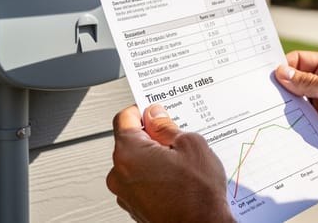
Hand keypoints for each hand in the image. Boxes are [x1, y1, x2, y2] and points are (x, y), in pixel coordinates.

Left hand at [107, 104, 233, 222]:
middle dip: (152, 137)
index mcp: (128, 153)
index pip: (125, 118)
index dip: (144, 111)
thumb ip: (167, 126)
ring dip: (155, 159)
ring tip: (182, 166)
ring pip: (137, 163)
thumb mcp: (190, 145)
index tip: (157, 113)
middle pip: (130, 142)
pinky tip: (178, 181)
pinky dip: (156, 177)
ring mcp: (125, 194)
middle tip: (178, 141)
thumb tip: (155, 116)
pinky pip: (141, 182)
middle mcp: (119, 174)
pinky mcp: (135, 207)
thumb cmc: (198, 194)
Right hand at [275, 51, 317, 222]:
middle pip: (293, 81)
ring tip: (264, 111)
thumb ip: (309, 82)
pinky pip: (296, 120)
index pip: (300, 60)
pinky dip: (287, 122)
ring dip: (282, 106)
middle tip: (260, 93)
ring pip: (292, 102)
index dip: (285, 66)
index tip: (268, 75)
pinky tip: (274, 125)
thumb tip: (282, 72)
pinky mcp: (316, 124)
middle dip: (280, 87)